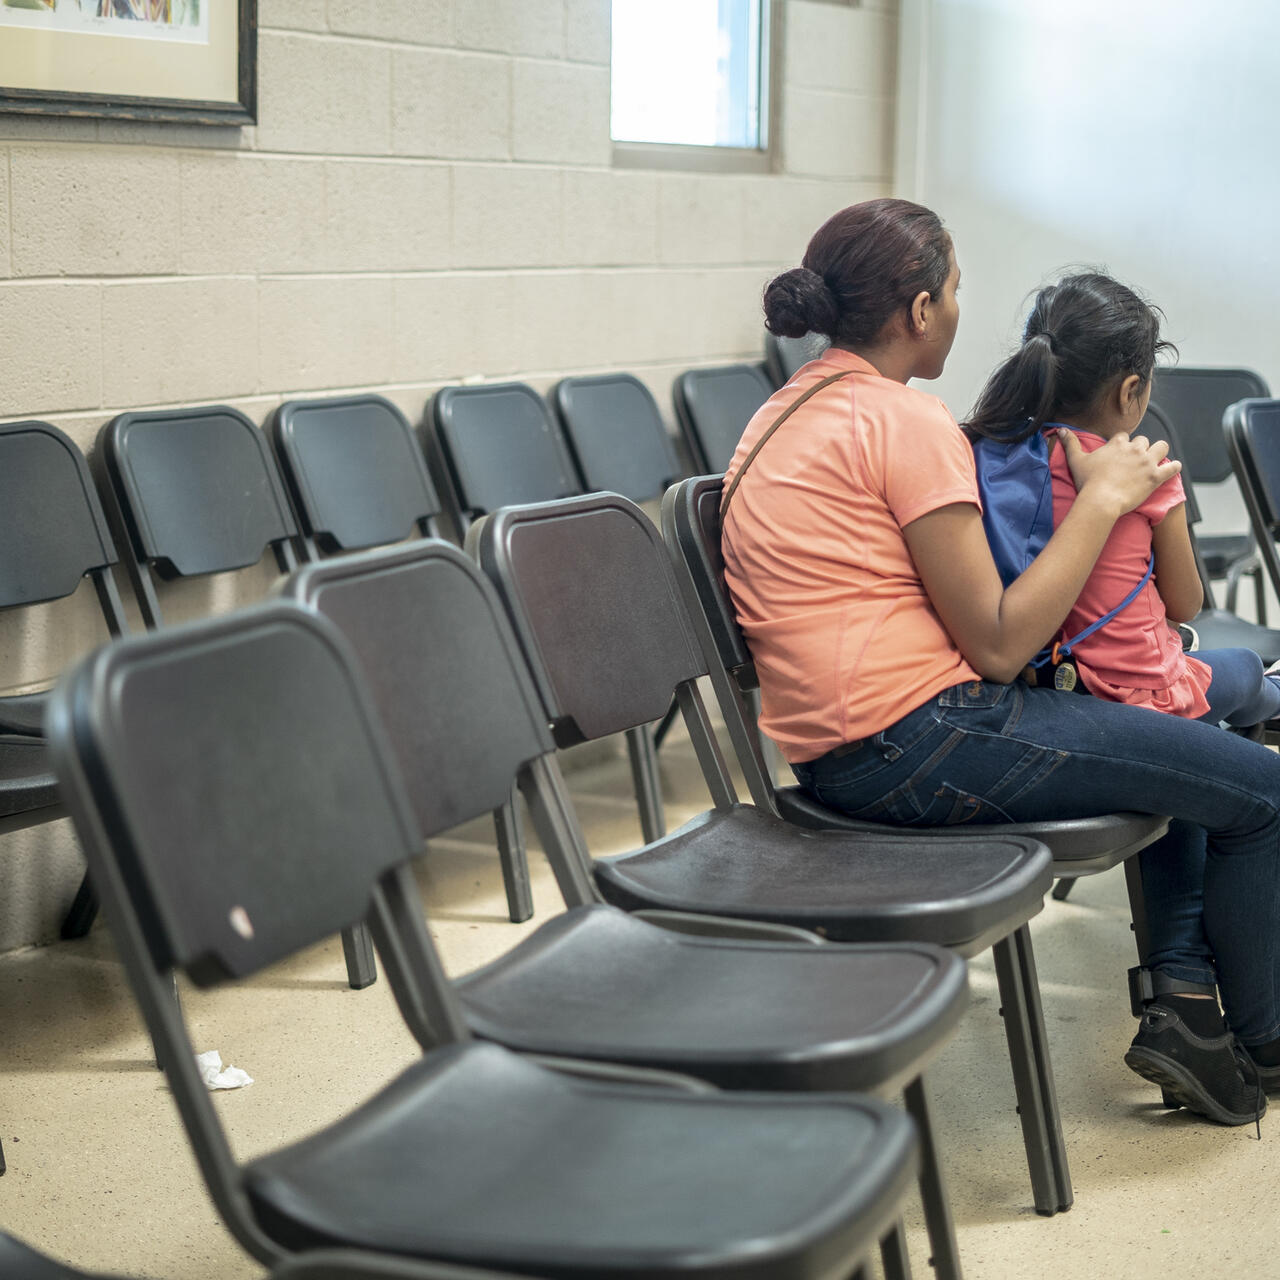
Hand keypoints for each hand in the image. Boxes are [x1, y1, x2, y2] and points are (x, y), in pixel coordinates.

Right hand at [1057, 428, 1180, 516]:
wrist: (1101, 500)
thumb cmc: (1088, 482)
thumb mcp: (1076, 461)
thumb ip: (1070, 443)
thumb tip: (1061, 430)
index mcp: (1117, 444)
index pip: (1124, 436)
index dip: (1122, 444)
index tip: (1119, 454)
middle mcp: (1134, 449)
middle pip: (1143, 441)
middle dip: (1140, 449)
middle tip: (1135, 461)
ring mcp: (1147, 462)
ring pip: (1161, 447)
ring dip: (1159, 452)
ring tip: (1154, 461)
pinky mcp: (1156, 476)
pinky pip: (1173, 467)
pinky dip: (1174, 467)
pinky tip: (1172, 469)